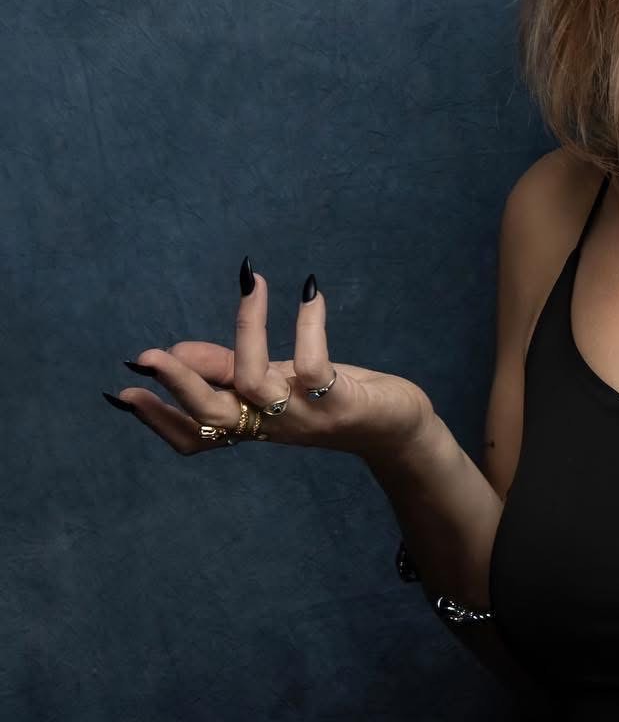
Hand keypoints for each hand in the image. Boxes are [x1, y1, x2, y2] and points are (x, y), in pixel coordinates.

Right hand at [108, 258, 433, 461]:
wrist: (395, 427)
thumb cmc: (330, 399)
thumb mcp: (275, 383)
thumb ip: (227, 370)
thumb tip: (174, 353)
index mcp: (249, 424)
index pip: (194, 435)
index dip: (157, 420)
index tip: (121, 394)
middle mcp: (269, 426)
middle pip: (212, 415)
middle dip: (178, 384)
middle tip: (147, 356)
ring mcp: (302, 416)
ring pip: (255, 383)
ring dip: (247, 332)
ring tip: (251, 286)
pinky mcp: (337, 404)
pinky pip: (313, 366)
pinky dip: (309, 326)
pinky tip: (310, 293)